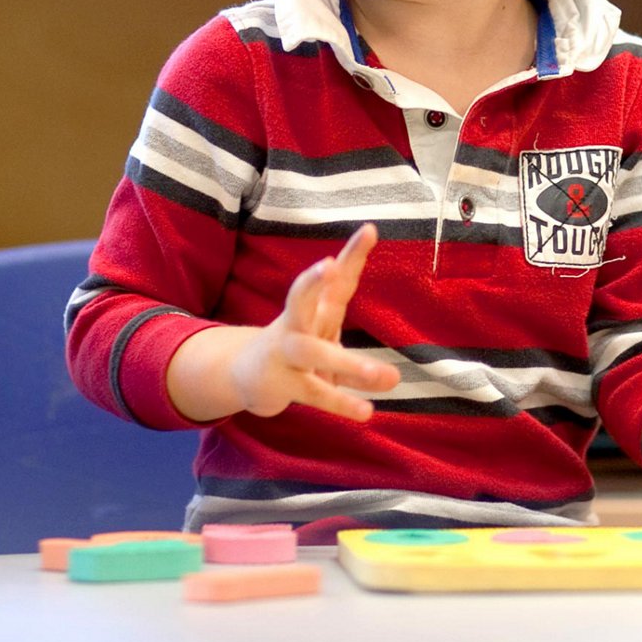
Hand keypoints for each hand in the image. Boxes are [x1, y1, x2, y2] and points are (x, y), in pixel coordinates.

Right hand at [229, 223, 399, 420]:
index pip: (336, 279)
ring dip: (346, 362)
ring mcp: (286, 353)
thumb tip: (395, 378)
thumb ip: (361, 369)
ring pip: (312, 352)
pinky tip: (366, 412)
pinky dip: (341, 402)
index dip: (352, 254)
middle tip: (330, 265)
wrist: (246, 375)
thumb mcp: (328, 350)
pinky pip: (313, 392)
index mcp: (314, 308)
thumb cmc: (298, 352)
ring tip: (383, 373)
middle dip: (313, 281)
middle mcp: (296, 324)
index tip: (369, 230)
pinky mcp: (282, 383)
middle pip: (300, 298)